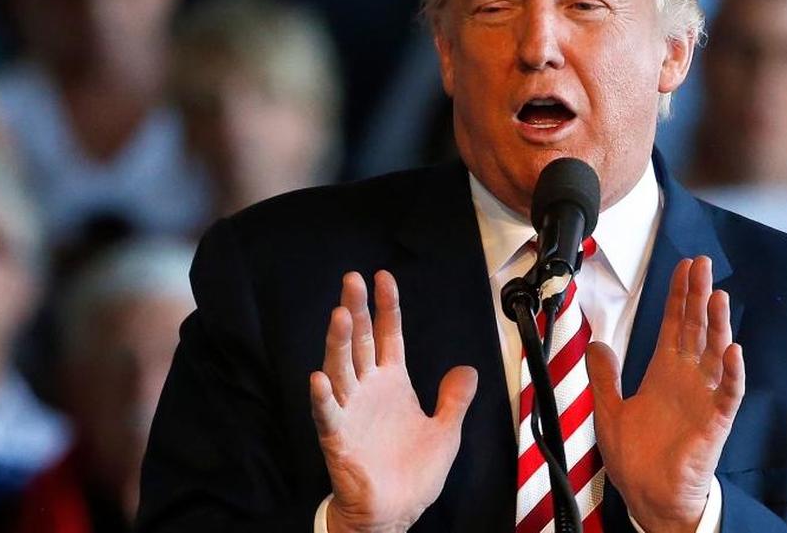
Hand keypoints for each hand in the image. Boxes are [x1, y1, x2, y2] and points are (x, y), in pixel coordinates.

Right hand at [310, 271, 478, 532]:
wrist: (394, 512)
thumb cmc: (413, 472)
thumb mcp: (446, 431)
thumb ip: (454, 398)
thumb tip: (467, 368)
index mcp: (393, 384)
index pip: (388, 336)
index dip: (386, 307)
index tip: (382, 277)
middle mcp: (369, 390)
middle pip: (360, 342)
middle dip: (357, 309)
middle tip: (352, 279)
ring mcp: (351, 411)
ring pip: (341, 369)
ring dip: (339, 343)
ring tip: (340, 314)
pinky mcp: (338, 438)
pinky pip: (328, 414)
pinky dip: (323, 397)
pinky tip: (319, 378)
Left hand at [586, 257, 744, 531]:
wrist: (651, 498)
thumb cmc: (637, 459)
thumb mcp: (610, 411)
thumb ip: (605, 377)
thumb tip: (596, 344)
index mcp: (663, 374)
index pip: (674, 326)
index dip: (678, 297)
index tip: (683, 268)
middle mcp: (687, 379)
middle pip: (696, 329)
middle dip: (698, 296)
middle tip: (702, 264)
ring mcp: (704, 397)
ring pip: (716, 353)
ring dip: (718, 325)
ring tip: (717, 296)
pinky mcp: (715, 421)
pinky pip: (728, 392)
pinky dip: (733, 372)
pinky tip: (734, 351)